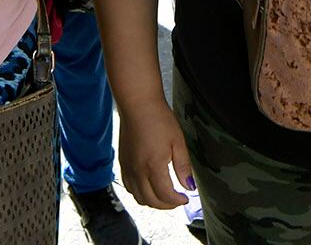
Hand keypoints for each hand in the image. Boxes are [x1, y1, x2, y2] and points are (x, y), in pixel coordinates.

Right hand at [117, 95, 193, 209]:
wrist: (138, 104)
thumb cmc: (159, 119)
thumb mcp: (178, 142)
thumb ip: (183, 167)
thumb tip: (189, 187)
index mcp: (153, 165)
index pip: (165, 195)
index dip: (177, 201)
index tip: (185, 198)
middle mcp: (138, 170)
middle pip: (150, 200)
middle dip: (166, 205)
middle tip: (177, 200)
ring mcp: (128, 167)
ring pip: (138, 197)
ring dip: (152, 201)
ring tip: (164, 196)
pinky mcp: (122, 163)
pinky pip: (129, 187)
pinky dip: (139, 193)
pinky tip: (149, 187)